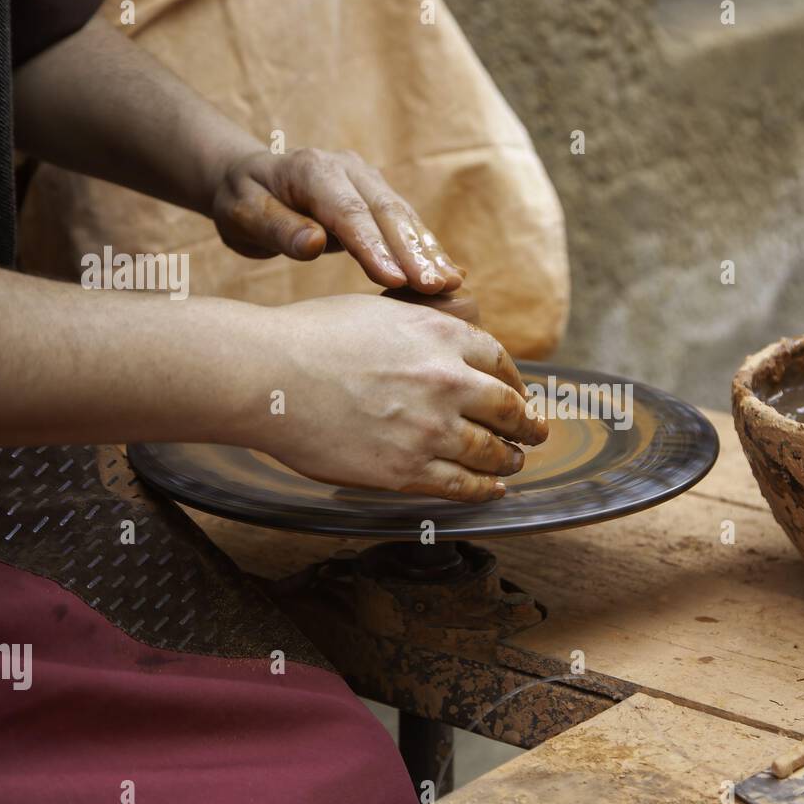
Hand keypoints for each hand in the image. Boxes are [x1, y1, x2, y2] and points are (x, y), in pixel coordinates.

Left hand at [212, 148, 464, 292]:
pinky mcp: (379, 198)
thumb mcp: (242, 215)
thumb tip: (313, 244)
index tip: (394, 280)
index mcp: (311, 170)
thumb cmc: (244, 202)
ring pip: (404, 217)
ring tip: (451, 283)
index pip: (348, 212)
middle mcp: (347, 168)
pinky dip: (427, 249)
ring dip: (429, 251)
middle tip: (436, 286)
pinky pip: (407, 224)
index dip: (374, 246)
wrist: (251, 180)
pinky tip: (449, 274)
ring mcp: (368, 180)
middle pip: (386, 212)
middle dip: (413, 251)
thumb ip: (278, 228)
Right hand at [246, 294, 547, 501]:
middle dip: (528, 425)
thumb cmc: (311, 337)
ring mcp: (430, 428)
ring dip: (509, 460)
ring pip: (492, 453)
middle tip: (535, 433)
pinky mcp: (406, 470)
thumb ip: (424, 328)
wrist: (268, 375)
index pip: (501, 364)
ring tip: (514, 463)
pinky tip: (491, 491)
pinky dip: (484, 490)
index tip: (518, 395)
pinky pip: (461, 486)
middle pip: (509, 410)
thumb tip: (448, 340)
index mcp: (443, 335)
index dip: (516, 384)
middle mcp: (447, 381)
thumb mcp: (381, 312)